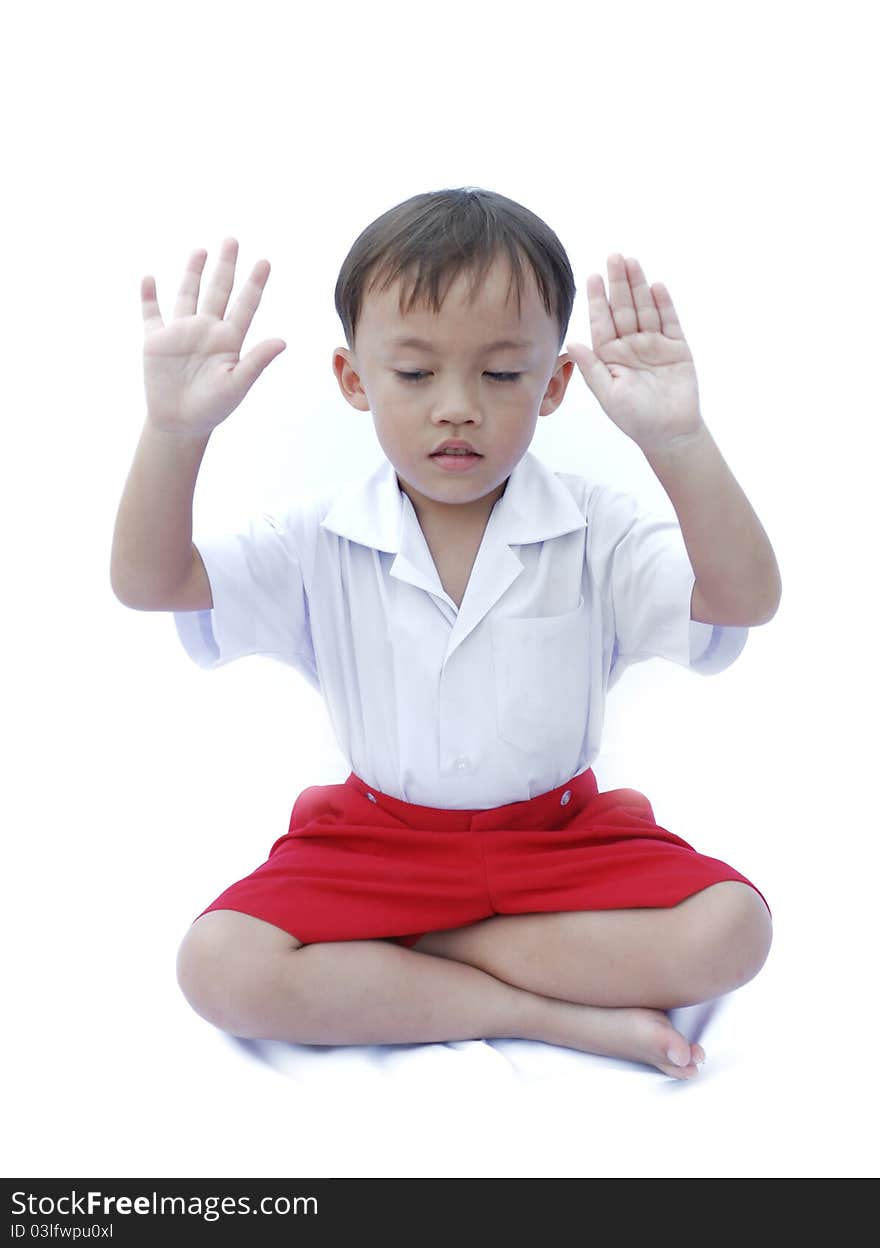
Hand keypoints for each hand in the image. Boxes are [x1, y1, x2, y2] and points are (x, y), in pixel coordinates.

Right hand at [141, 237, 285, 434]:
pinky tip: (149, 278)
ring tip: (200, 250)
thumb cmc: (213, 408)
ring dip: (193, 272)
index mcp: (229, 340)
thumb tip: (282, 341)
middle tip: (232, 240)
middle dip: (226, 266)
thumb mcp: (237, 385)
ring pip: (188, 295)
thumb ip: (257, 361)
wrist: (180, 424)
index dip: (254, 284)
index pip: (245, 305)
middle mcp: (207, 330)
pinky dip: (148, 296)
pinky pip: (151, 313)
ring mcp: (181, 333)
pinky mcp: (156, 341)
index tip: (265, 261)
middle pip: (218, 291)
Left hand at [565, 255, 702, 451]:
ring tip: (632, 263)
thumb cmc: (635, 418)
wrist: (669, 433)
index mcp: (611, 355)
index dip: (598, 299)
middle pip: (624, 308)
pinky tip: (656, 286)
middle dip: (619, 283)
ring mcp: (654, 344)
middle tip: (614, 257)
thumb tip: (572, 343)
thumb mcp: (608, 394)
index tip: (593, 277)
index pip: (602, 321)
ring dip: (639, 286)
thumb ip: (591, 368)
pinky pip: (669, 321)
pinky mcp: (676, 348)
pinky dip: (664, 304)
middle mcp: (630, 345)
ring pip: (645, 309)